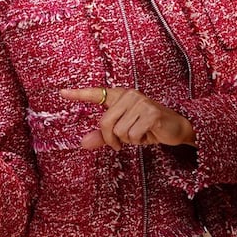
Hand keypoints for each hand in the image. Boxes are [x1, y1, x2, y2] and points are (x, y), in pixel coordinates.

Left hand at [60, 86, 195, 149]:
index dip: (78, 94)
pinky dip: (139, 140)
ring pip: (119, 131)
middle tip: (120, 143)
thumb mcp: (123, 132)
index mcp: (121, 96)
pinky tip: (148, 134)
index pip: (97, 94)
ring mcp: (141, 103)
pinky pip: (132, 135)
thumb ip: (103, 136)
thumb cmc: (147, 127)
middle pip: (105, 122)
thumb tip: (83, 143)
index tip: (61, 93)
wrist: (175, 128)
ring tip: (141, 133)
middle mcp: (130, 95)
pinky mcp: (151, 113)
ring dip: (128, 140)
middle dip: (111, 138)